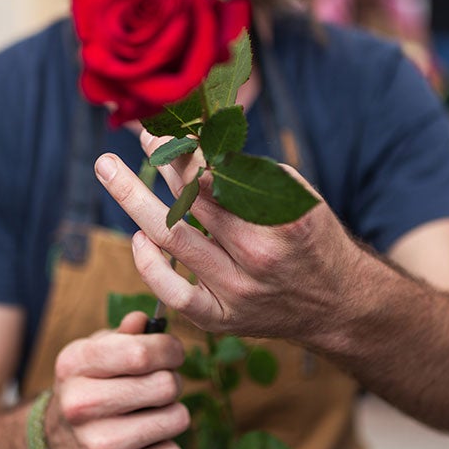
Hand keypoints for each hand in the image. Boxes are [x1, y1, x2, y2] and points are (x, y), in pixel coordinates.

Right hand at [44, 312, 189, 448]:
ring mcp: (97, 445)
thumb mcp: (93, 355)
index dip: (170, 349)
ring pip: (176, 418)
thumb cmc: (87, 389)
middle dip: (172, 382)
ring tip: (150, 414)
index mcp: (75, 365)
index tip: (173, 354)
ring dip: (172, 414)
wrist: (56, 447)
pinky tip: (144, 442)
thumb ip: (122, 336)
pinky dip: (166, 446)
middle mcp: (80, 405)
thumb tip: (145, 319)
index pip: (142, 352)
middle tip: (161, 386)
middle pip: (165, 385)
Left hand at [94, 136, 367, 342]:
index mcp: (282, 220)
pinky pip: (172, 293)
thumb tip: (200, 143)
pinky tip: (138, 237)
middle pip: (192, 200)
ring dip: (135, 198)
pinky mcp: (221, 319)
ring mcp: (236, 292)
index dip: (185, 149)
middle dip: (158, 161)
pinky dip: (149, 264)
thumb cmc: (314, 241)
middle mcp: (258, 256)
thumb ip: (252, 175)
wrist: (338, 305)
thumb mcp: (298, 199)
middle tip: (136, 136)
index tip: (164, 128)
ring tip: (109, 169)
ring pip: (174, 239)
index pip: (220, 176)